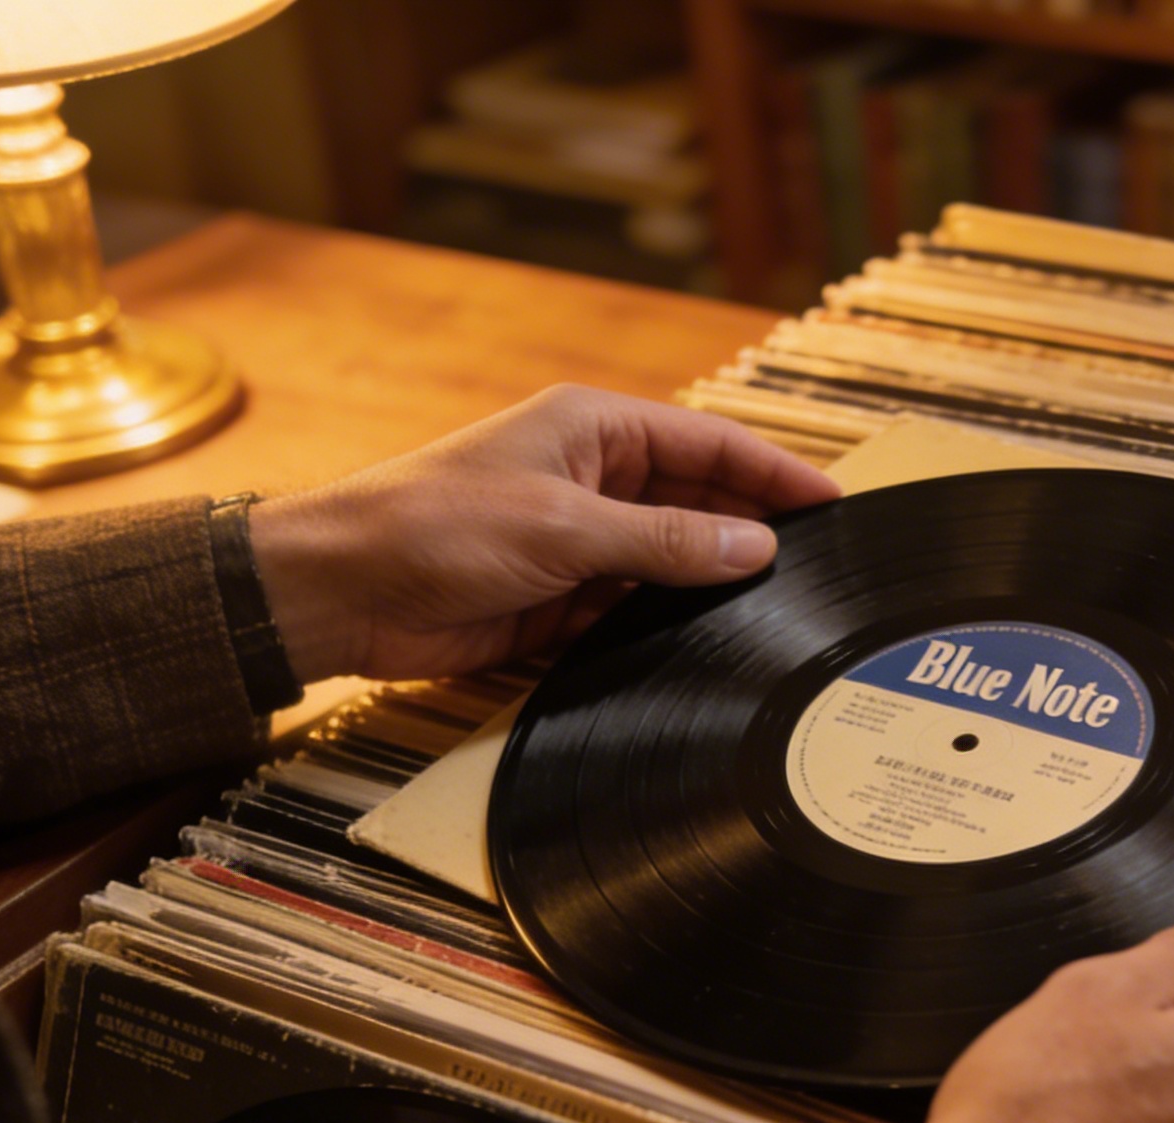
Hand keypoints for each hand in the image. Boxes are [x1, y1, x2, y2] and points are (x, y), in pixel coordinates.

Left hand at [248, 385, 839, 682]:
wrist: (339, 594)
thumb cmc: (429, 527)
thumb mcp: (563, 528)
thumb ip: (665, 542)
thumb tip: (755, 548)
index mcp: (593, 429)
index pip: (708, 445)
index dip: (776, 472)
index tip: (835, 502)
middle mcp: (591, 480)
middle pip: (698, 504)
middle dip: (754, 533)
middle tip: (824, 568)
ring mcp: (577, 543)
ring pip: (671, 563)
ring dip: (712, 586)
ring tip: (781, 612)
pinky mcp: (559, 601)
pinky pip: (635, 611)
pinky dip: (668, 625)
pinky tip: (711, 642)